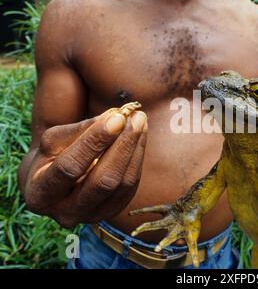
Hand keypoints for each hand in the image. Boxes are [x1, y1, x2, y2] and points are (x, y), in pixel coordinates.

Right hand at [23, 108, 147, 227]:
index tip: (117, 117)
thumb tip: (115, 117)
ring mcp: (92, 216)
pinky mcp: (112, 211)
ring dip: (135, 149)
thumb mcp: (53, 141)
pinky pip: (131, 186)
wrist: (54, 184)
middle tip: (136, 117)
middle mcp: (67, 213)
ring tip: (140, 122)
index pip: (71, 167)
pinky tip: (140, 137)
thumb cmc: (51, 157)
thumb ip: (81, 130)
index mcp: (41, 194)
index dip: (95, 141)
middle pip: (104, 180)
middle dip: (123, 145)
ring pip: (123, 183)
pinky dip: (137, 158)